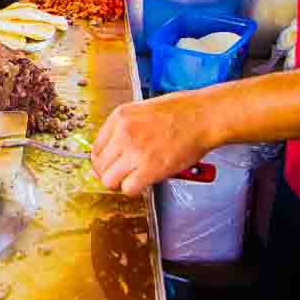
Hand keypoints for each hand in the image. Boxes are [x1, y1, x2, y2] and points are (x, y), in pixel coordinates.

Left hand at [92, 91, 217, 196]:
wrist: (203, 116)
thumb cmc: (182, 111)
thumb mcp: (144, 109)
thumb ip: (127, 127)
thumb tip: (115, 147)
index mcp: (120, 117)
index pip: (95, 148)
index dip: (102, 161)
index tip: (108, 166)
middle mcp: (123, 133)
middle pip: (100, 166)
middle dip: (109, 174)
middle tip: (121, 176)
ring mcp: (135, 151)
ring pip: (109, 180)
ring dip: (119, 184)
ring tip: (132, 180)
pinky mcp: (150, 168)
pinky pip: (129, 188)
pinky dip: (134, 190)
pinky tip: (143, 183)